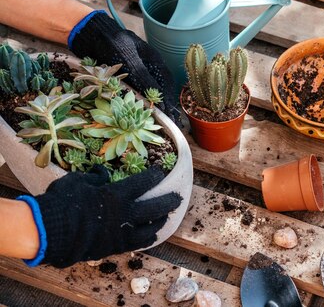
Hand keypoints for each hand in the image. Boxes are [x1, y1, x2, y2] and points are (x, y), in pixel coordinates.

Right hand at [35, 165, 180, 267]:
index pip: (143, 182)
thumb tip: (103, 172)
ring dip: (160, 222)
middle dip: (169, 201)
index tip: (160, 172)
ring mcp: (120, 233)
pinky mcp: (114, 247)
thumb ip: (94, 176)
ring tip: (165, 218)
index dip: (154, 176)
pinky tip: (150, 235)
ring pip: (150, 228)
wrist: (48, 232)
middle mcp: (124, 214)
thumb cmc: (61, 202)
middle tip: (178, 197)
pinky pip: (137, 243)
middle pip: (155, 207)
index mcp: (116, 194)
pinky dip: (146, 238)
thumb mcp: (77, 180)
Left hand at [69, 11, 179, 122]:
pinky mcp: (124, 75)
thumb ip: (143, 77)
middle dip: (165, 105)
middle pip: (160, 88)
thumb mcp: (129, 60)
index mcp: (154, 60)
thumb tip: (159, 96)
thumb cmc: (111, 42)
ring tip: (156, 119)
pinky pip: (134, 90)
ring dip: (152, 105)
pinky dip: (138, 101)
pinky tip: (138, 110)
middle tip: (168, 121)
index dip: (169, 100)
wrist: (89, 33)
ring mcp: (136, 71)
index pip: (166, 83)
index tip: (170, 116)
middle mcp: (148, 67)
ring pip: (148, 90)